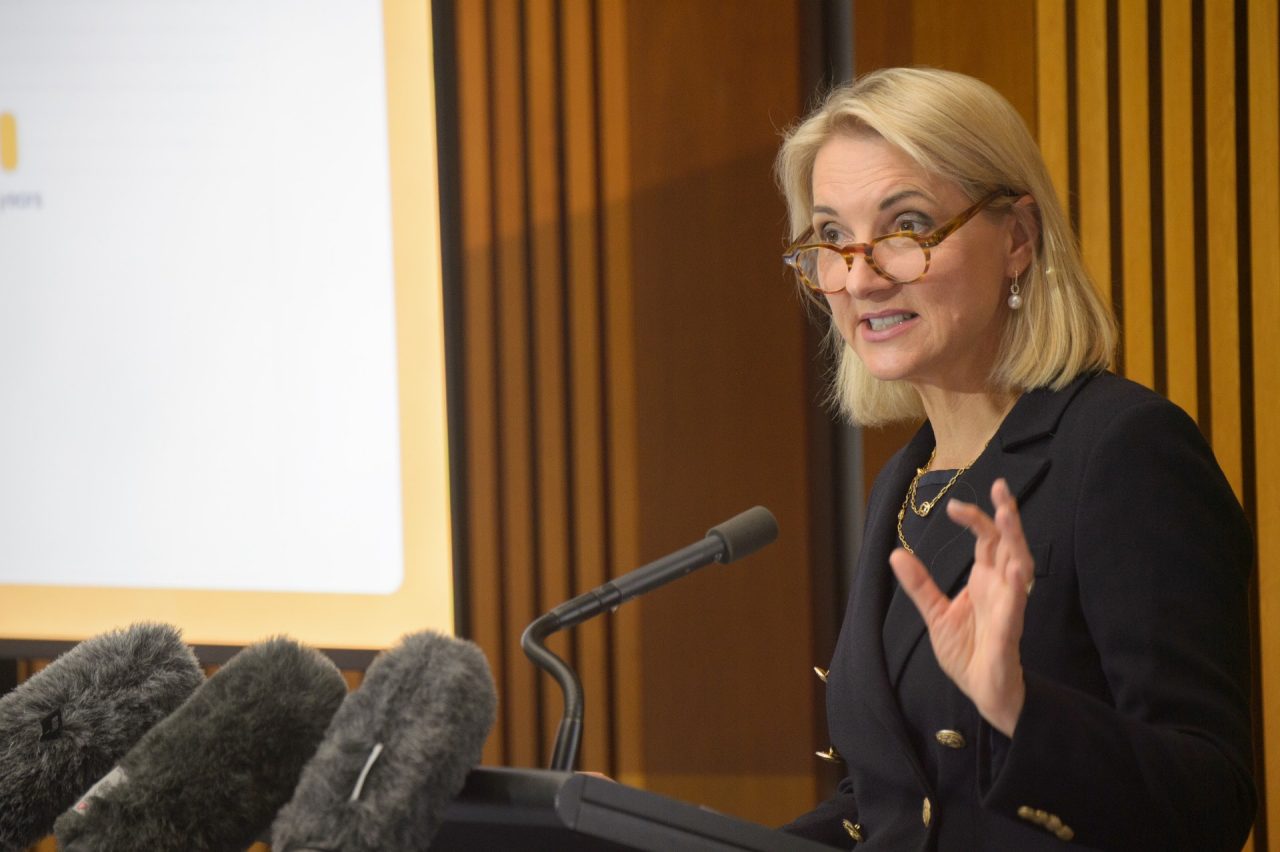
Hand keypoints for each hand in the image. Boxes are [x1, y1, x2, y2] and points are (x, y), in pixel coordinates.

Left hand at [889, 478, 1033, 736]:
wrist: (982, 693)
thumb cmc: (967, 653)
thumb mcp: (935, 615)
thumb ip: (920, 585)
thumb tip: (896, 554)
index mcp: (985, 581)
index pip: (986, 540)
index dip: (976, 519)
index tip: (954, 505)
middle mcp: (1001, 589)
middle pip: (1009, 544)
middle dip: (1007, 516)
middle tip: (1001, 487)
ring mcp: (1009, 608)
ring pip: (1019, 568)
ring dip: (1015, 541)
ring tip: (1007, 515)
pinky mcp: (1009, 634)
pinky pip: (1015, 608)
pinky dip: (1015, 589)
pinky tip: (1012, 571)